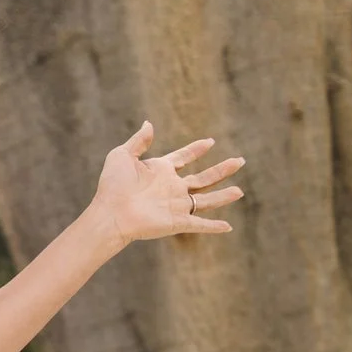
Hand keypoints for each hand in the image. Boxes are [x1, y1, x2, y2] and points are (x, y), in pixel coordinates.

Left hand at [88, 120, 243, 246]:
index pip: (183, 158)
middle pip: (203, 178)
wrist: (110, 213)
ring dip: (223, 196)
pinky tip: (228, 227)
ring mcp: (176, 206)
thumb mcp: (122, 156)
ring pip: (206, 200)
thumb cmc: (113, 185)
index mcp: (160, 171)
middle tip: (240, 160)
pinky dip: (213, 226)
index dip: (196, 150)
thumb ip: (138, 141)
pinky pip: (199, 224)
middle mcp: (171, 188)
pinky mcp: (177, 222)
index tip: (210, 142)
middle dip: (222, 170)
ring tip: (240, 191)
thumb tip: (148, 123)